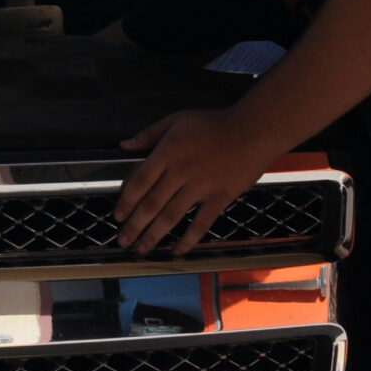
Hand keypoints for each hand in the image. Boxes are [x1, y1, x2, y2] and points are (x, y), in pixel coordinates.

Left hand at [112, 107, 275, 254]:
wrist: (252, 130)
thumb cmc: (215, 123)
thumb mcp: (176, 119)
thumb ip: (148, 134)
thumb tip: (125, 145)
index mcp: (167, 152)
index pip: (139, 182)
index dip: (126, 202)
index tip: (118, 216)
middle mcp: (180, 172)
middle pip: (151, 204)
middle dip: (134, 226)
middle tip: (123, 241)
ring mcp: (200, 187)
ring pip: (171, 216)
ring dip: (154, 236)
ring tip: (142, 249)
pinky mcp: (220, 197)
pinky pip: (201, 223)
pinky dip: (188, 239)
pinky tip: (178, 250)